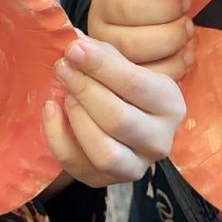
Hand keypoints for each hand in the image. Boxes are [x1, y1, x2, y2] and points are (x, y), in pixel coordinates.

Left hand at [42, 35, 186, 188]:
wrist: (119, 118)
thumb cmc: (121, 86)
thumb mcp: (120, 64)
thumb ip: (100, 53)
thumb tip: (73, 40)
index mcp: (170, 104)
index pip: (135, 84)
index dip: (101, 66)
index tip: (74, 48)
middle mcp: (160, 140)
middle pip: (119, 120)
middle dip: (85, 90)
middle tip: (63, 67)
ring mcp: (135, 166)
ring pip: (105, 152)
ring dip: (77, 117)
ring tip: (64, 93)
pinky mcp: (105, 181)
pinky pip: (77, 165)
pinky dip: (57, 136)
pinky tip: (51, 108)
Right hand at [86, 0, 193, 80]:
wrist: (121, 17)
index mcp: (105, 4)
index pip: (128, 9)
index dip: (164, 6)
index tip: (184, 0)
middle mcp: (99, 36)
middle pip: (133, 44)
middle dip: (171, 34)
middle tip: (188, 25)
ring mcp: (109, 64)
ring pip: (140, 69)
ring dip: (175, 55)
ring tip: (187, 40)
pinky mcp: (124, 82)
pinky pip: (150, 84)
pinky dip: (174, 71)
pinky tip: (184, 57)